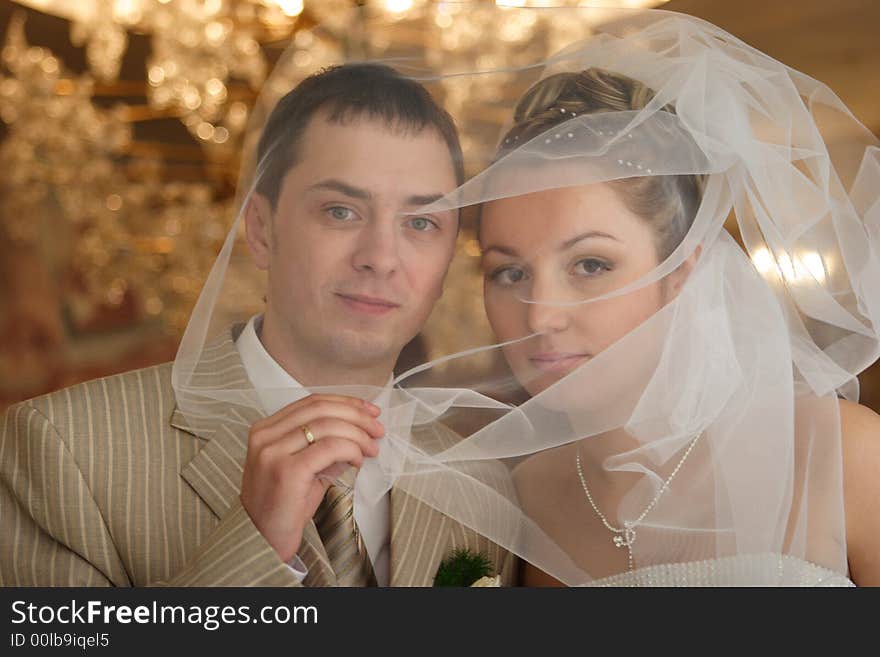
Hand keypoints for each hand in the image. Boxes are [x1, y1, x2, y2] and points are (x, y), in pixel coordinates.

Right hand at [239, 393, 383, 562]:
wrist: (261, 540)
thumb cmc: (282, 506)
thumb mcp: (304, 468)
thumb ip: (326, 446)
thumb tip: (360, 432)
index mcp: (266, 430)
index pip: (311, 402)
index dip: (345, 403)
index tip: (368, 411)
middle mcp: (265, 436)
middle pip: (321, 409)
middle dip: (356, 416)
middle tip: (377, 429)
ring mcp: (274, 452)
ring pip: (328, 426)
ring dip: (358, 434)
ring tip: (371, 448)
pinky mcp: (287, 471)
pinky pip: (330, 448)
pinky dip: (351, 449)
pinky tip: (358, 460)